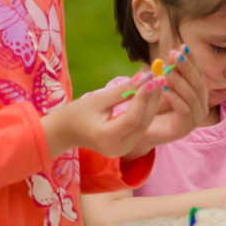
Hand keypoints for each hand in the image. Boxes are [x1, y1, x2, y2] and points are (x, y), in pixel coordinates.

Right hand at [42, 73, 164, 158]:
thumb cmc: (76, 113)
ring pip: (145, 124)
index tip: (151, 78)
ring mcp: (124, 149)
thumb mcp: (98, 99)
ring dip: (153, 103)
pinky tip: (152, 94)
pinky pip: (141, 127)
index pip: (133, 118)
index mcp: (107, 138)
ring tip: (159, 82)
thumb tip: (144, 77)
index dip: (143, 98)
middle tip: (160, 76)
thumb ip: (122, 91)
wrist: (65, 132)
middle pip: (143, 122)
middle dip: (152, 99)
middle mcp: (118, 148)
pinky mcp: (127, 146)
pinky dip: (147, 110)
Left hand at [130, 47, 208, 153]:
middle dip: (186, 67)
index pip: (198, 72)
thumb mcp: (161, 85)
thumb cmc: (152, 106)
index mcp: (198, 92)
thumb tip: (173, 53)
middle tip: (175, 54)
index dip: (192, 59)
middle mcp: (201, 104)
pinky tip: (164, 89)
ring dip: (180, 82)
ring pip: (192, 96)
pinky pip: (184, 110)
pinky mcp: (186, 128)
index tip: (182, 46)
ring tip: (167, 72)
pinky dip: (175, 98)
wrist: (140, 131)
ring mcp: (196, 117)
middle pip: (198, 82)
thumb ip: (169, 72)